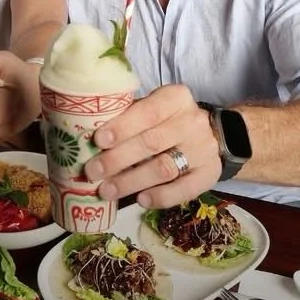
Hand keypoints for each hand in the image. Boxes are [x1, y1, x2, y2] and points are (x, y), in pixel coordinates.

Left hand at [83, 85, 221, 207]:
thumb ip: (128, 118)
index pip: (148, 111)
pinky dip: (160, 197)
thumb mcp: (153, 109)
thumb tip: (85, 137)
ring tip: (106, 191)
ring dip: (131, 182)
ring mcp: (203, 149)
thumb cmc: (168, 122)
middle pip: (151, 142)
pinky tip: (141, 201)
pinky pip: (184, 189)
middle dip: (118, 159)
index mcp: (175, 99)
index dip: (122, 127)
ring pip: (164, 168)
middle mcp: (192, 122)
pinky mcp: (209, 174)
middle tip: (92, 172)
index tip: (99, 140)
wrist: (214, 136)